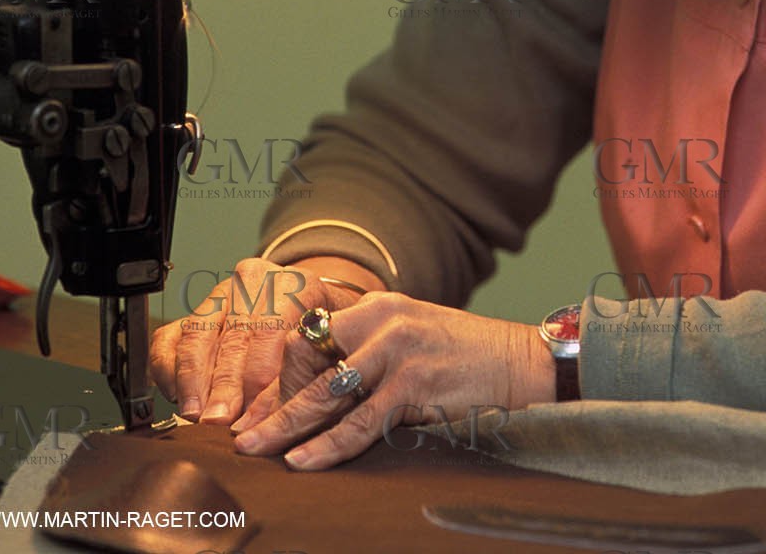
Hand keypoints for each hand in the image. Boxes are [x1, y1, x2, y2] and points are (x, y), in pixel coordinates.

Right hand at [148, 256, 379, 424]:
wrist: (314, 307)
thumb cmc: (329, 336)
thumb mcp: (337, 346)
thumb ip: (316, 371)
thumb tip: (291, 415)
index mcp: (296, 284)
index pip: (271, 330)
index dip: (260, 376)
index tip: (254, 413)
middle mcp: (254, 282)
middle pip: (233, 336)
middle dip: (224, 385)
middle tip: (218, 421)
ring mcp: (220, 294)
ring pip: (197, 334)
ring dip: (193, 379)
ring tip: (194, 413)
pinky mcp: (194, 311)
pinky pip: (170, 337)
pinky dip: (168, 368)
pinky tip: (177, 396)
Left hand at [232, 292, 554, 469]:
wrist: (523, 363)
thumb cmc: (466, 357)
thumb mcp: (412, 337)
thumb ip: (369, 352)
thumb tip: (320, 389)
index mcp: (377, 305)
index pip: (309, 335)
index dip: (279, 374)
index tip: (257, 404)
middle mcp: (381, 319)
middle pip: (307, 359)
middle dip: (271, 399)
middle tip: (241, 430)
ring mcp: (397, 350)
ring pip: (325, 392)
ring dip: (286, 424)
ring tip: (258, 447)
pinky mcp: (414, 383)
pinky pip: (360, 422)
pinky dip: (328, 446)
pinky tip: (303, 460)